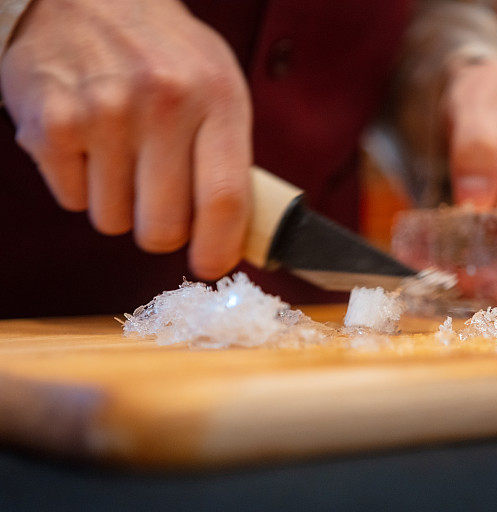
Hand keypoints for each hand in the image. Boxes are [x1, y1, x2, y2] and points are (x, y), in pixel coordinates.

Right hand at [0, 0, 251, 279]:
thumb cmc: (164, 54)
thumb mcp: (218, 87)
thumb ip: (230, 157)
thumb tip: (238, 238)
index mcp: (217, 97)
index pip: (225, 200)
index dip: (219, 250)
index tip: (211, 266)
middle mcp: (162, 104)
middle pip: (163, 229)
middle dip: (161, 233)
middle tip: (158, 205)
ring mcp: (103, 112)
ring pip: (112, 221)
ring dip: (118, 204)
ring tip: (121, 154)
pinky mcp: (51, 122)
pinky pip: (72, 201)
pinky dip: (80, 186)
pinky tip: (88, 142)